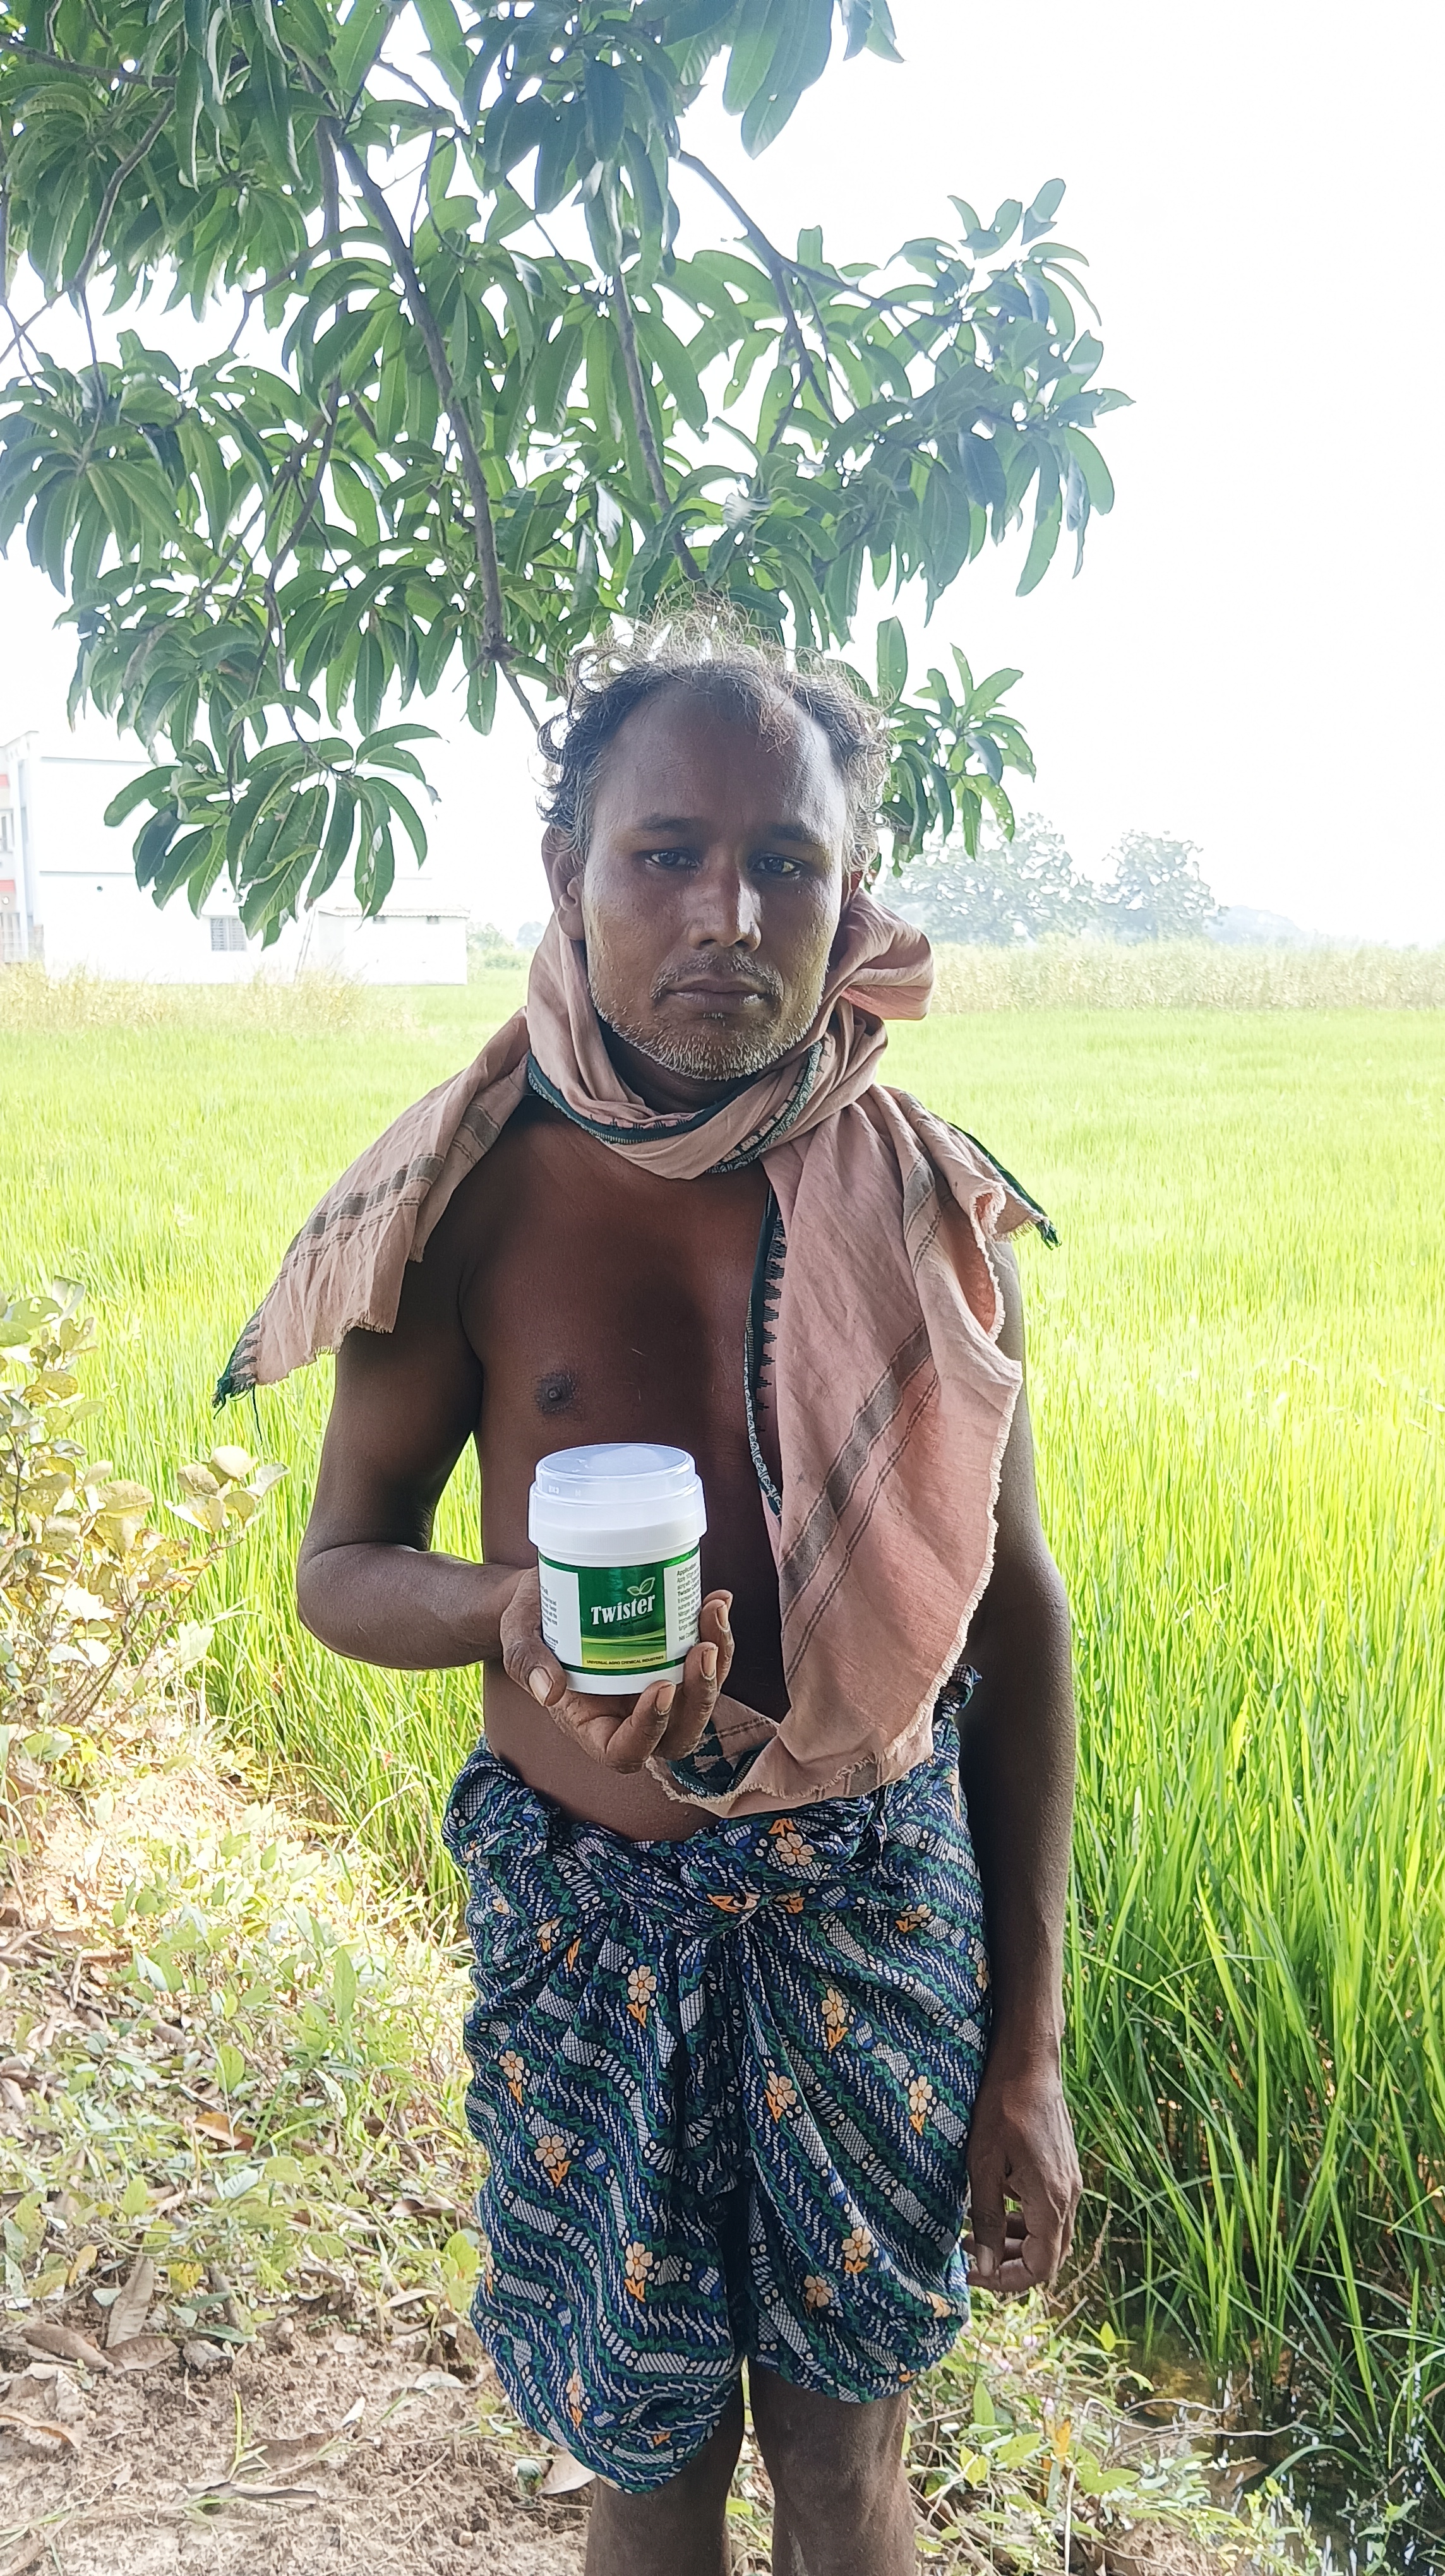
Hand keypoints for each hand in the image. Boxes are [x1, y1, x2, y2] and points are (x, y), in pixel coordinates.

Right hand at [499, 1569, 734, 1772]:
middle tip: (701, 1649)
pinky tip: (717, 1598)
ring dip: (718, 1659)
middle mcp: (630, 1713)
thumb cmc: (529, 1620)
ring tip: (713, 1612)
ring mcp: (655, 1687)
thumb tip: (547, 1690)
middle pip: (679, 1732)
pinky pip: (703, 1659)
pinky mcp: (671, 1659)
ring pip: (701, 1695)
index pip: (625, 1751)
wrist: (548, 1590)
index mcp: (590, 1724)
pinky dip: (715, 1632)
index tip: (659, 1688)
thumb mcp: (516, 1635)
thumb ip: (525, 1661)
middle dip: (700, 1695)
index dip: (648, 1731)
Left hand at [964, 2051, 1080, 2294]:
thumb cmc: (1001, 2108)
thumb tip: (984, 2267)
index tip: (972, 2273)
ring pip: (1049, 2234)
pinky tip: (993, 2203)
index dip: (1006, 2281)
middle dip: (1008, 2264)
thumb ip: (986, 2219)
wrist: (1028, 2062)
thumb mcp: (982, 2165)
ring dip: (1014, 2242)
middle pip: (1048, 2255)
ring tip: (972, 2231)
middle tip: (969, 2255)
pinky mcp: (1063, 2169)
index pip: (1040, 2267)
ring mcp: (1069, 2182)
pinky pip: (1048, 2210)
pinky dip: (1023, 2219)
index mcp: (1051, 2201)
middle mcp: (1068, 2197)